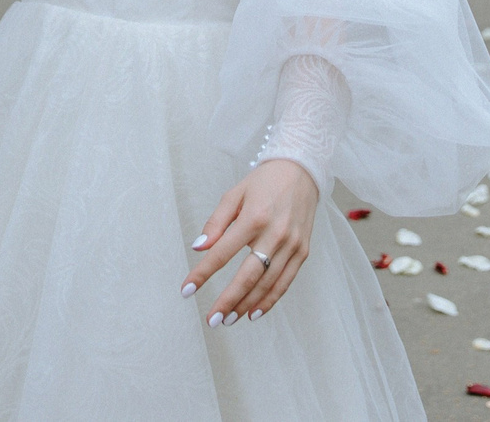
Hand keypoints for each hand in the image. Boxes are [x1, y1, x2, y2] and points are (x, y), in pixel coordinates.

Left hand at [182, 158, 317, 322]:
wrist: (302, 170)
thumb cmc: (264, 182)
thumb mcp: (234, 194)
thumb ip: (216, 223)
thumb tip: (198, 248)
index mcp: (254, 217)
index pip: (222, 253)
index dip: (203, 273)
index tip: (187, 290)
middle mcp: (274, 234)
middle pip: (248, 276)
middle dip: (228, 300)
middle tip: (211, 320)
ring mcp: (292, 245)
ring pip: (267, 284)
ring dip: (246, 305)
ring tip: (228, 320)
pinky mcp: (303, 251)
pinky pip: (285, 282)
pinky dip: (270, 300)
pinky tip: (254, 312)